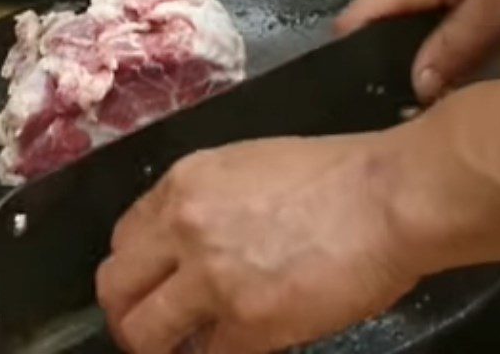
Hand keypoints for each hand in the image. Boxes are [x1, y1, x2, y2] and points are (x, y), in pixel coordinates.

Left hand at [96, 135, 417, 353]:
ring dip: (159, 347)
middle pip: (115, 286)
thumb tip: (188, 243)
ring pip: (143, 333)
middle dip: (127, 312)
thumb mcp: (248, 165)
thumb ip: (205, 202)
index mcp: (183, 182)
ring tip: (183, 348)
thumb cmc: (331, 173)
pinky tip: (240, 345)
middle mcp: (183, 226)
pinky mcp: (247, 323)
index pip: (124, 237)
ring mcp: (211, 277)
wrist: (384, 197)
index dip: (136, 268)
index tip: (152, 284)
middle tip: (153, 327)